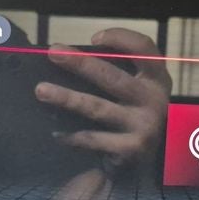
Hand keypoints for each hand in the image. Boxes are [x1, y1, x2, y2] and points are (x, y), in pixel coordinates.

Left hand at [34, 28, 171, 169]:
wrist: (146, 161)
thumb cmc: (133, 115)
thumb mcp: (137, 90)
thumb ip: (117, 72)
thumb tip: (72, 56)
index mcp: (157, 78)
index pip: (144, 48)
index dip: (120, 38)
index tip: (94, 38)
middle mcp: (154, 100)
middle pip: (112, 76)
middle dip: (80, 63)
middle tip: (53, 53)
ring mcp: (144, 125)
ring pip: (97, 107)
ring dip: (66, 98)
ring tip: (41, 90)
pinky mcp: (130, 148)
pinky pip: (92, 138)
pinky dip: (71, 135)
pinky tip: (54, 131)